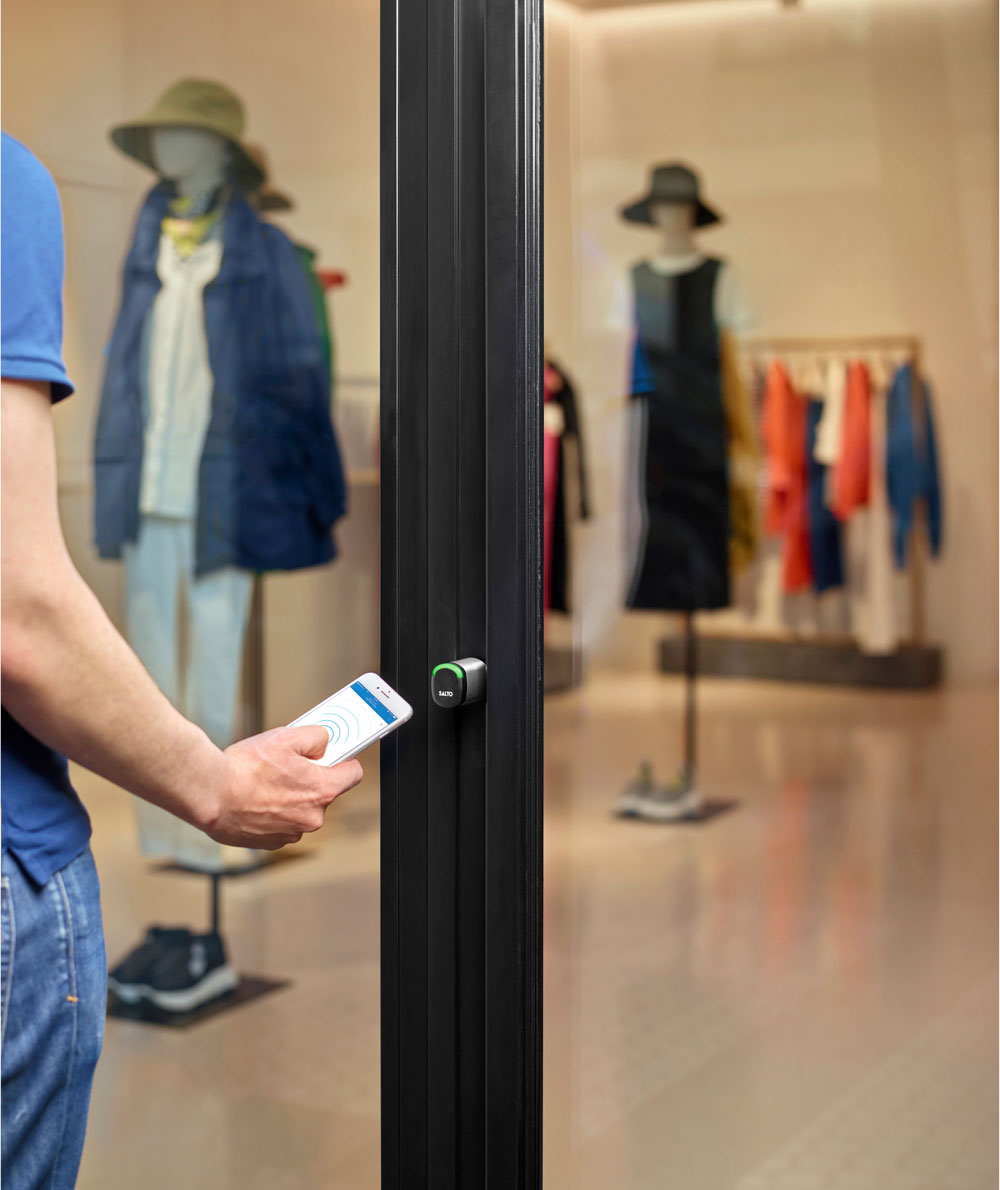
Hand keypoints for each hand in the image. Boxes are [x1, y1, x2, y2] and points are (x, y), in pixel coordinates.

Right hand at [198, 725, 363, 849]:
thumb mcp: (286, 737)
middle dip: (309, 779)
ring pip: (301, 809)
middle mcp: (312, 817)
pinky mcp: (272, 842)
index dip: (343, 761)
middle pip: (324, 792)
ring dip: (289, 797)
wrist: (210, 793)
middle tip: (286, 765)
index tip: (334, 756)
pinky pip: (282, 822)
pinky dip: (273, 812)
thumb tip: (324, 740)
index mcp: (322, 790)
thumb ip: (315, 737)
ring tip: (265, 783)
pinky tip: (256, 799)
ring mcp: (291, 832)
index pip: (353, 774)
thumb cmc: (244, 769)